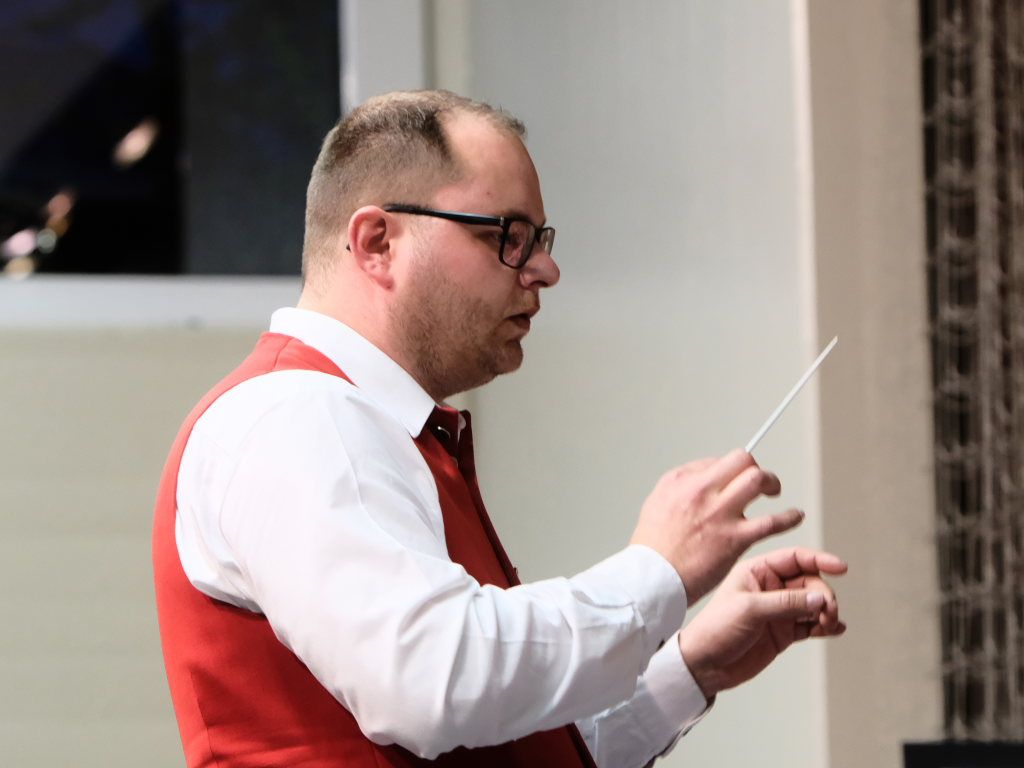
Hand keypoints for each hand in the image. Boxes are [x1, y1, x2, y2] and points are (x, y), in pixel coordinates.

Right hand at [630, 449, 802, 602]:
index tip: (736, 478)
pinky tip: (796, 517)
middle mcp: (702, 491)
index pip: (718, 460)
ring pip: (757, 481)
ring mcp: (721, 514)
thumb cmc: (653, 547)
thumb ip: (681, 486)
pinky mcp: (735, 539)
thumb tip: (705, 477)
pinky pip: (771, 522)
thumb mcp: (657, 502)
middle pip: (742, 461)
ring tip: (775, 492)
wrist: (652, 578)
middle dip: (755, 468)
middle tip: (760, 482)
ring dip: (772, 483)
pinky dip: (789, 517)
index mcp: (682, 481)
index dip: (732, 467)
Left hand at [677, 547, 847, 698]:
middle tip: (828, 612)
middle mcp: (770, 587)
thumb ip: (786, 603)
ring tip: (829, 624)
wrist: (705, 665)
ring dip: (827, 611)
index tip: (841, 568)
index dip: (820, 560)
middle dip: (823, 595)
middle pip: (810, 582)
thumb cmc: (716, 629)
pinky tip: (835, 630)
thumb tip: (820, 598)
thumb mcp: (750, 610)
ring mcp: (778, 610)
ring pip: (813, 604)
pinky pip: (811, 624)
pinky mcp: (783, 632)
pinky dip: (825, 626)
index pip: (795, 558)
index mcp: (757, 571)